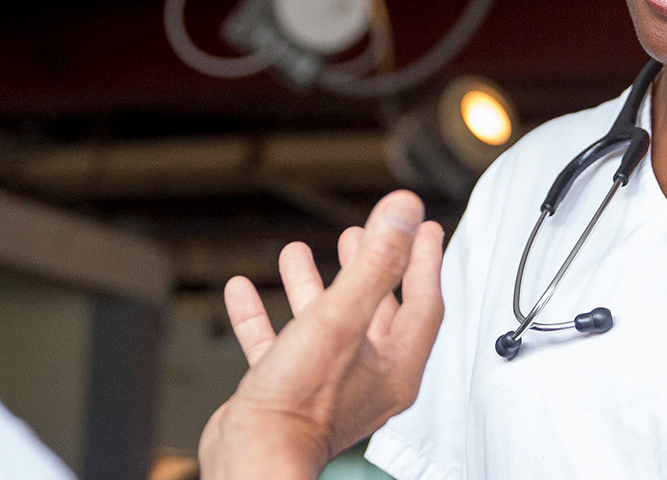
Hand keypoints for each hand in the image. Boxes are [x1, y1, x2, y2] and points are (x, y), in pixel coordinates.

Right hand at [197, 190, 445, 479]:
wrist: (252, 458)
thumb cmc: (301, 404)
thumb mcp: (341, 317)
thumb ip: (374, 262)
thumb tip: (404, 211)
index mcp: (395, 366)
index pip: (423, 302)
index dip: (423, 260)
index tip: (423, 228)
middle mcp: (365, 379)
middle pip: (376, 312)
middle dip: (366, 268)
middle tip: (361, 234)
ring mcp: (325, 387)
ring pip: (323, 326)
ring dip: (311, 287)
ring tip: (297, 254)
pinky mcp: (286, 394)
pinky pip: (276, 345)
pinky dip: (263, 316)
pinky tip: (243, 292)